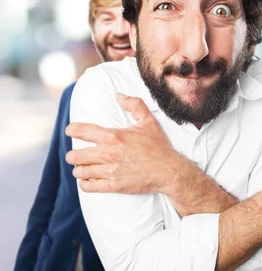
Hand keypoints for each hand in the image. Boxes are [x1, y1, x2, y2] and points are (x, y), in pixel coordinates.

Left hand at [65, 93, 182, 193]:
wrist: (168, 171)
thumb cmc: (158, 146)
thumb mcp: (149, 121)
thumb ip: (134, 105)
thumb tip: (119, 96)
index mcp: (113, 137)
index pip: (81, 131)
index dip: (72, 130)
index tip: (71, 131)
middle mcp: (108, 154)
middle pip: (75, 156)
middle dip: (73, 155)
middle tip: (77, 155)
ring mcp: (109, 171)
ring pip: (80, 172)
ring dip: (79, 169)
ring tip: (83, 168)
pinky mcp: (113, 185)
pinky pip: (88, 187)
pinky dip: (85, 184)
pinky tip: (89, 181)